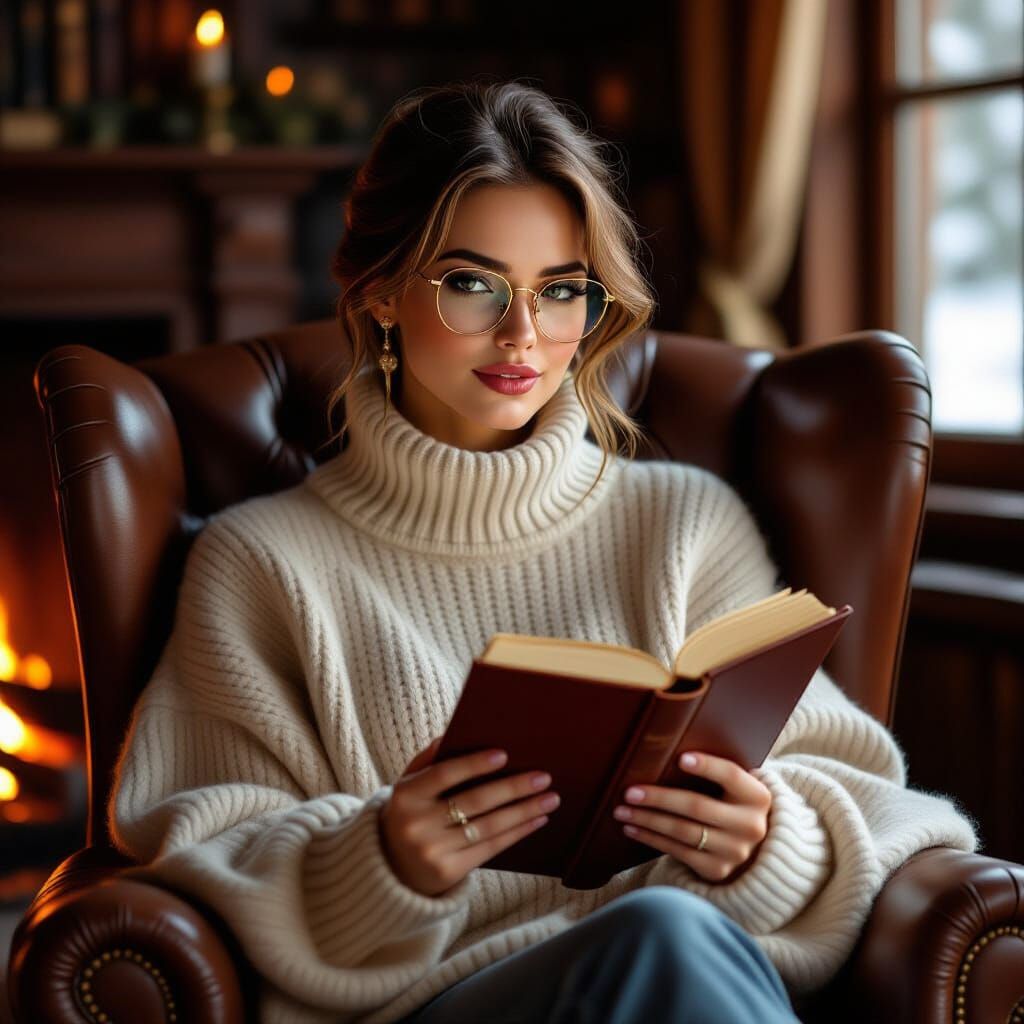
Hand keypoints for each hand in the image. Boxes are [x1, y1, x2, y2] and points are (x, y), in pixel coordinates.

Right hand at [379, 736, 560, 896]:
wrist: (391, 868)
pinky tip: (536, 820)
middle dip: (513, 788)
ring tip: (550, 798)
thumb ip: (427, 761)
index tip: (504, 755)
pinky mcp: (449, 872)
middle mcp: (417, 824)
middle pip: (474, 802)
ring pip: (488, 826)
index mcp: (405, 796)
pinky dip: (517, 832)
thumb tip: (448, 736)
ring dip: (524, 811)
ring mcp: (433, 851)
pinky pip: (490, 847)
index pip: (444, 774)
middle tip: (543, 777)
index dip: (474, 764)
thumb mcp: (408, 786)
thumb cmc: (409, 814)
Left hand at [613, 751, 771, 883]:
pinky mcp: (717, 870)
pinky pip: (678, 852)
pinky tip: (633, 829)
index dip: (707, 766)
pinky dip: (651, 839)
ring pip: (683, 831)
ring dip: (647, 820)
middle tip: (629, 792)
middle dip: (659, 798)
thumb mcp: (736, 790)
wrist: (753, 852)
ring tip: (622, 811)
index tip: (680, 758)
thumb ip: (716, 775)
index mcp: (757, 796)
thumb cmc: (731, 805)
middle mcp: (751, 826)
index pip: (731, 775)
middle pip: (697, 806)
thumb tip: (665, 752)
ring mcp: (735, 851)